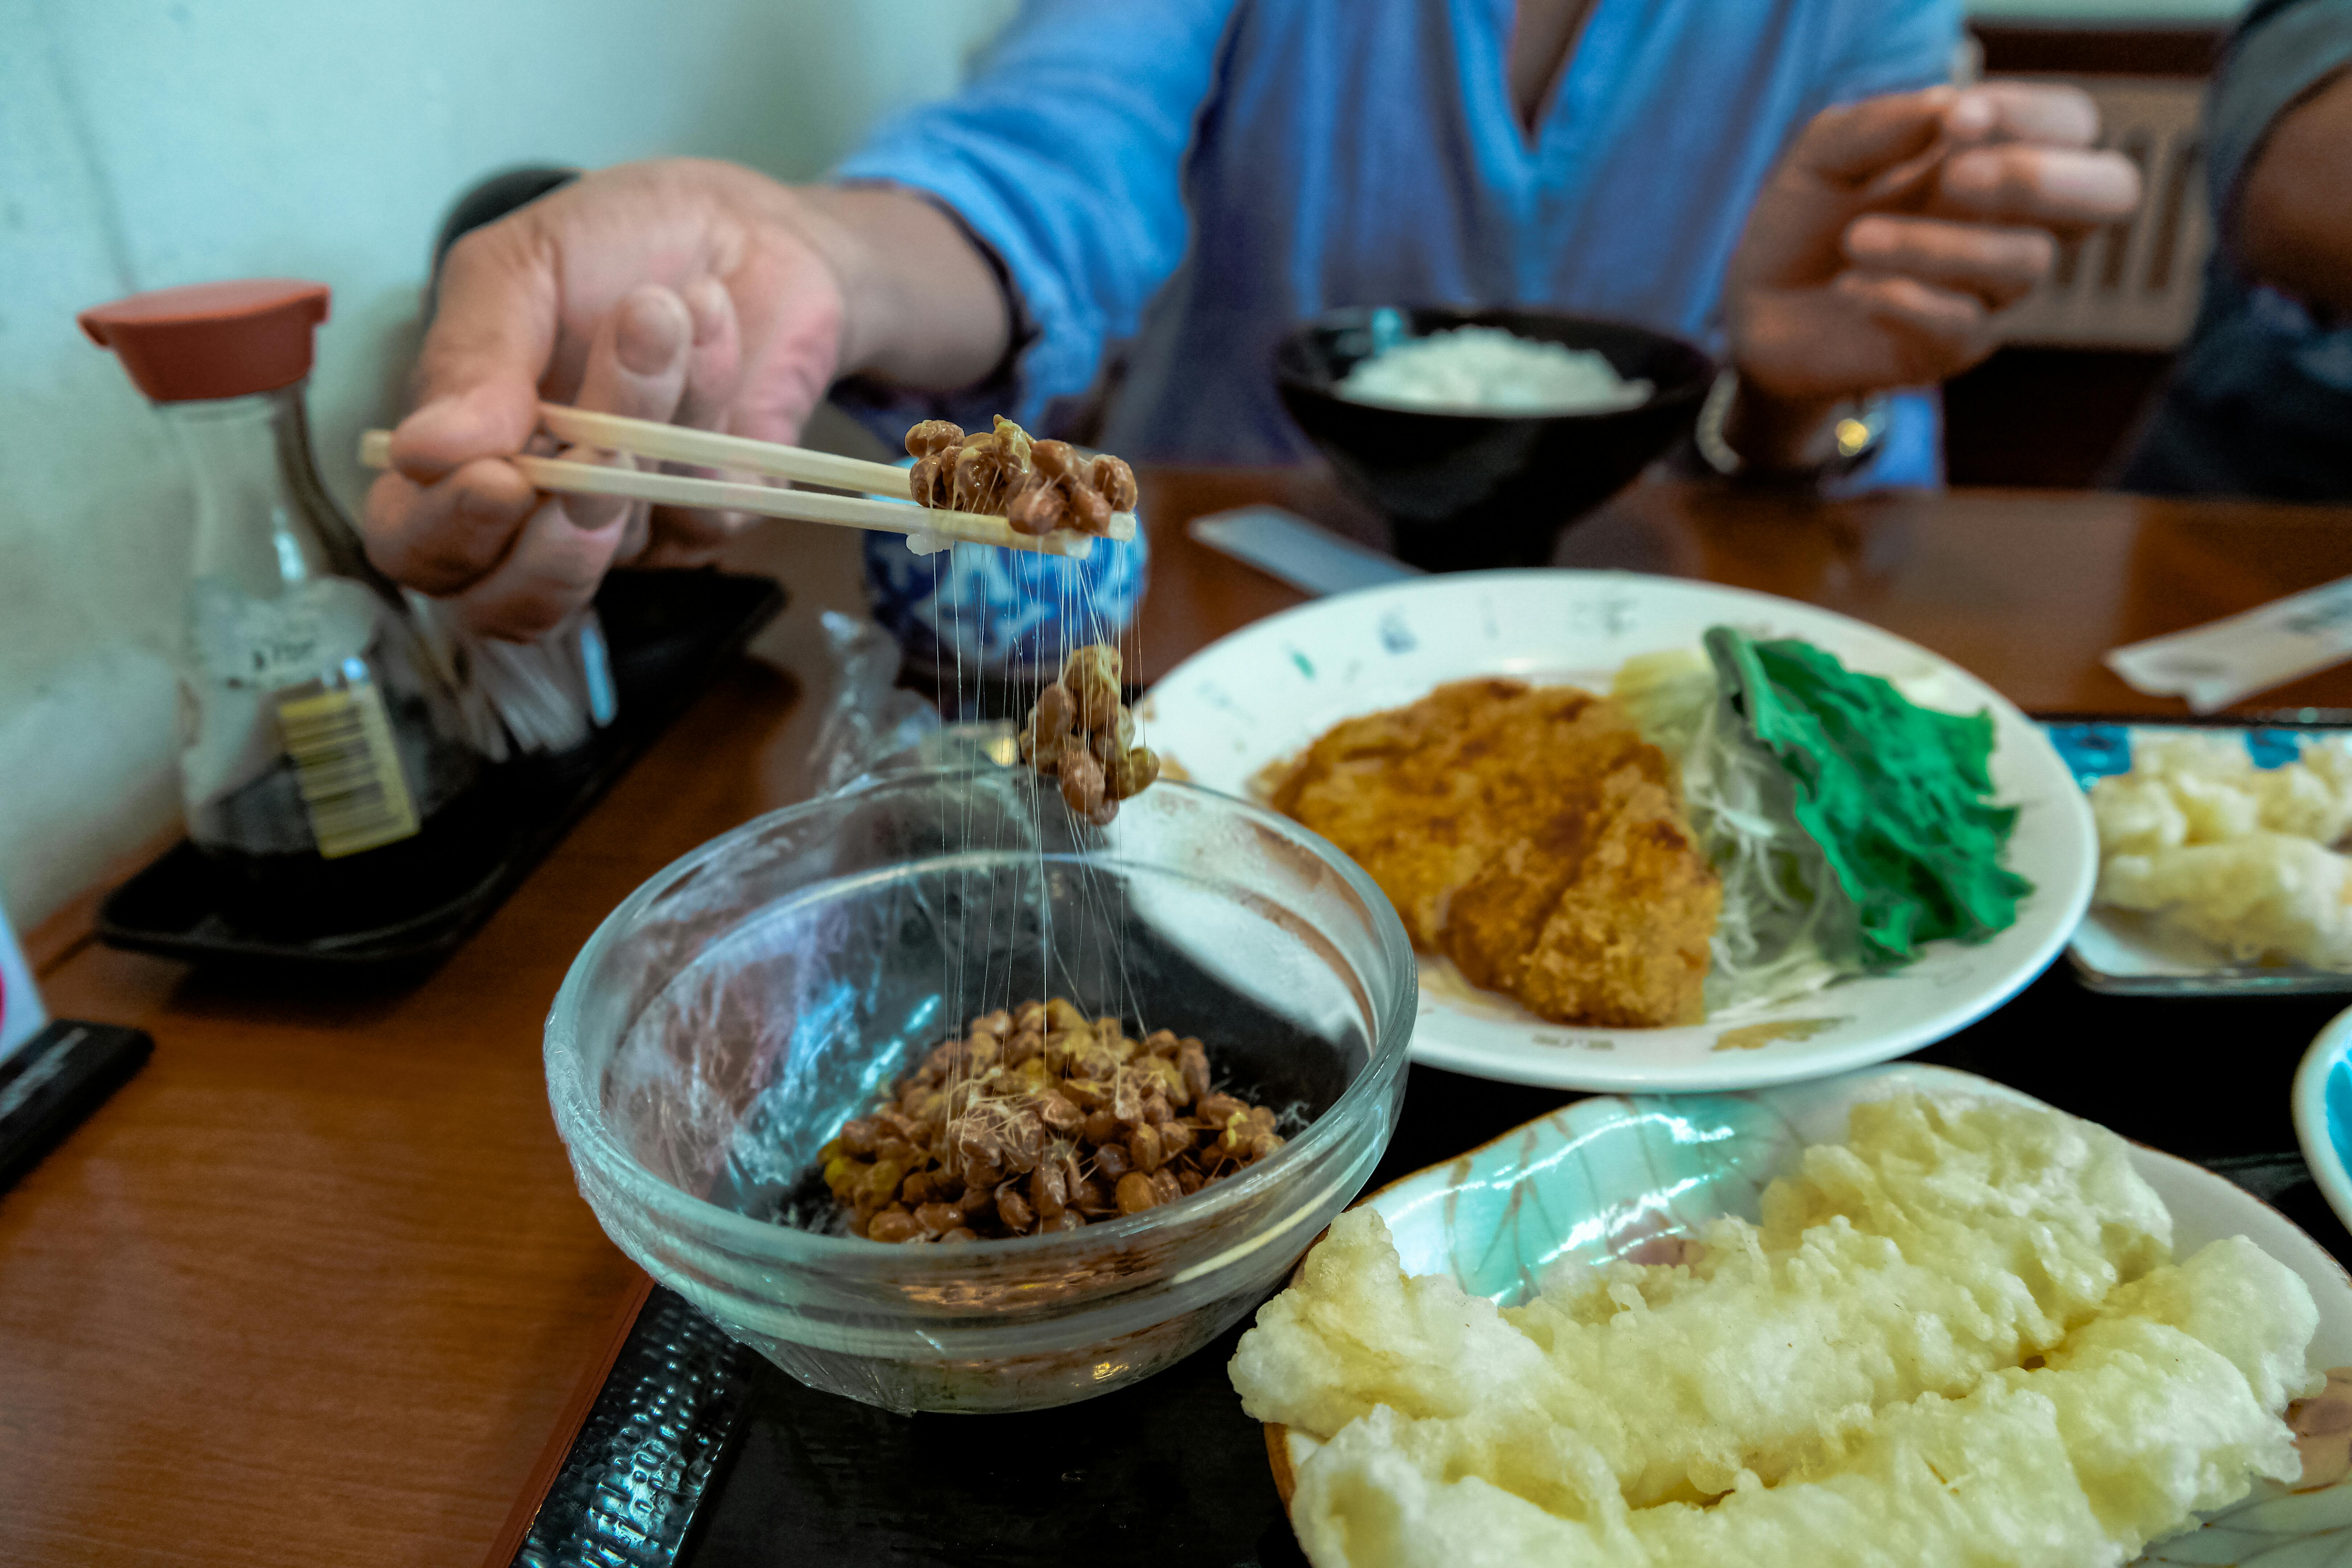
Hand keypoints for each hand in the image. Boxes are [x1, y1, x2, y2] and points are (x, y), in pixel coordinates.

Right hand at [364, 160, 1008, 637]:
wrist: (741, 228)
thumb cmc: (610, 246)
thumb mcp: (515, 269)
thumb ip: (468, 359)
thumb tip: (421, 453)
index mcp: (458, 458)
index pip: (419, 550)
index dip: (450, 535)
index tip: (499, 478)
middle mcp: (536, 511)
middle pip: (517, 596)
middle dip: (564, 513)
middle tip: (605, 436)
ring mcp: (628, 525)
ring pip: (623, 531)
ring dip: (644, 414)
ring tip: (663, 309)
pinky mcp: (713, 515)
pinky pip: (708, 501)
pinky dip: (711, 400)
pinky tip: (714, 324)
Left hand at [1724, 83, 2142, 467]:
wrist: (1758, 309)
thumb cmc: (1806, 221)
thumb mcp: (1826, 153)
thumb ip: (1884, 123)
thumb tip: (1949, 105)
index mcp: (1995, 158)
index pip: (2072, 124)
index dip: (2032, 115)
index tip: (1957, 120)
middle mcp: (2013, 221)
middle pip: (2111, 194)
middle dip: (2040, 178)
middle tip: (1954, 176)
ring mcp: (1993, 289)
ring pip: (2026, 262)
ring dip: (1937, 243)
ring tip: (1856, 239)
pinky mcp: (1957, 346)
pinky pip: (1967, 323)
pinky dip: (1907, 299)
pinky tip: (1852, 288)